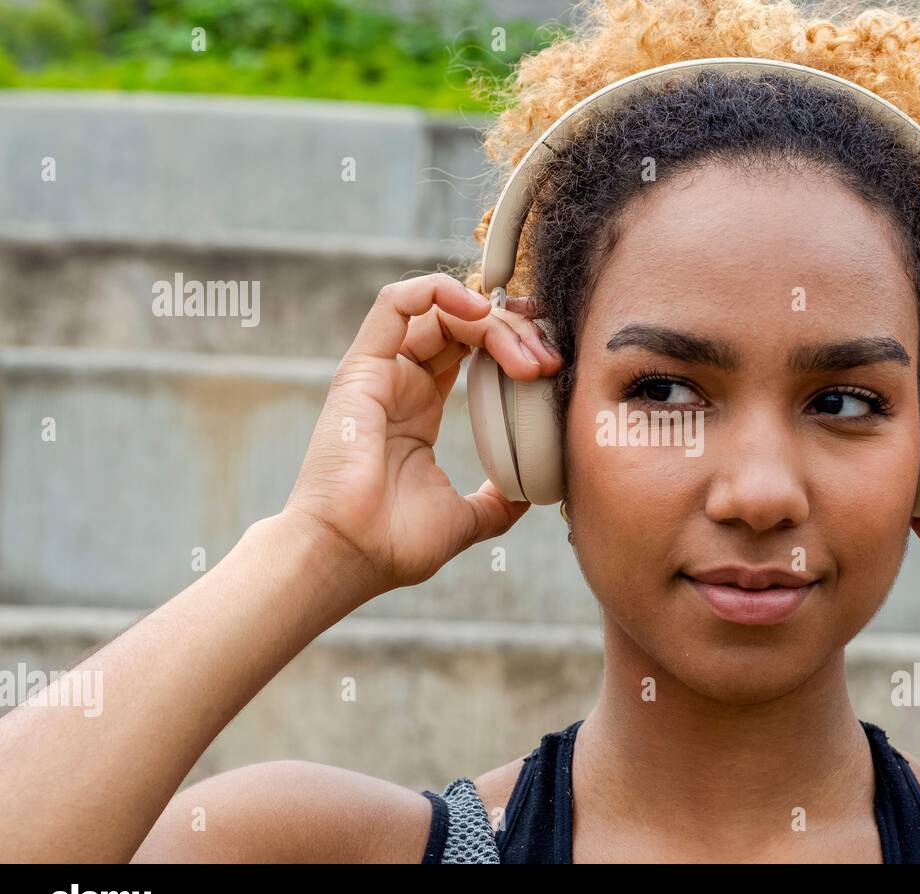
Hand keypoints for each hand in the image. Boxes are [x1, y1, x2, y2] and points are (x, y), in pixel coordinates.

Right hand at [282, 274, 562, 597]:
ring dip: (492, 319)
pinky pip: (396, 303)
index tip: (552, 367)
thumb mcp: (466, 518)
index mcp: (419, 410)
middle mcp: (399, 383)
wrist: (349, 557)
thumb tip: (529, 493)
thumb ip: (497, 501)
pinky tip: (480, 313)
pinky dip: (441, 291)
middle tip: (549, 361)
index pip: (469, 351)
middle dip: (514, 332)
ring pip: (440, 310)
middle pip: (462, 326)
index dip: (513, 345)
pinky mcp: (361, 368)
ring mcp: (379, 373)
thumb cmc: (392, 544)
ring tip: (527, 352)